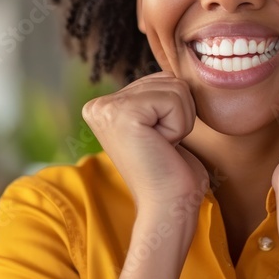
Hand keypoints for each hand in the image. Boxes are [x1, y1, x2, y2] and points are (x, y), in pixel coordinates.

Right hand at [82, 71, 208, 212]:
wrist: (168, 207)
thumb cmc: (171, 171)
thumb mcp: (159, 122)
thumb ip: (156, 95)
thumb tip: (173, 70)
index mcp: (103, 105)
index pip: (161, 78)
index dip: (174, 111)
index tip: (158, 141)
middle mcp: (98, 104)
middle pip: (168, 79)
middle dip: (179, 114)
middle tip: (162, 146)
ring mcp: (106, 108)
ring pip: (175, 87)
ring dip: (181, 121)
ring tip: (162, 147)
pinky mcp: (123, 114)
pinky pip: (175, 100)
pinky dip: (180, 126)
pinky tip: (162, 147)